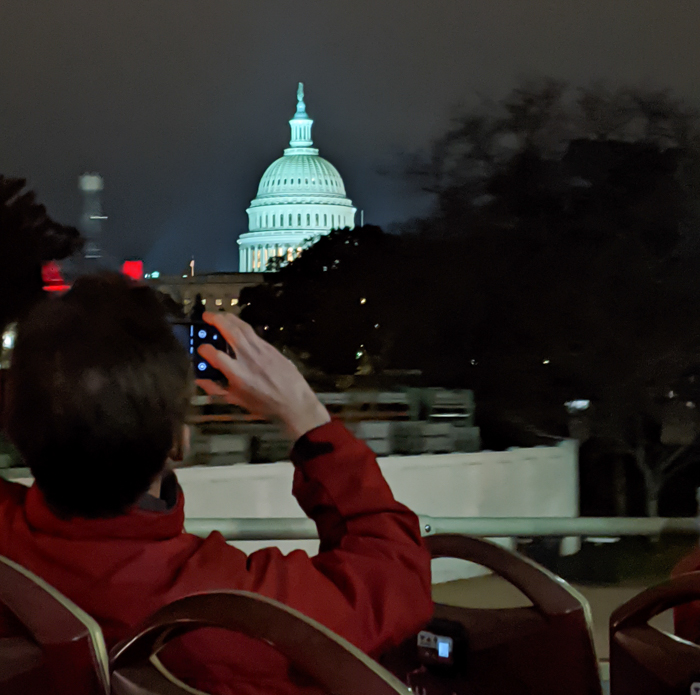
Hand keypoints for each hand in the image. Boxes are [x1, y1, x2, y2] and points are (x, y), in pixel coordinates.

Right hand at [196, 312, 329, 439]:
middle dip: (216, 320)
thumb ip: (217, 389)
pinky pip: (253, 332)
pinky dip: (242, 325)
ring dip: (229, 318)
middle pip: (230, 332)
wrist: (295, 402)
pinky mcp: (270, 347)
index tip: (201, 349)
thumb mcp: (238, 401)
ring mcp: (261, 350)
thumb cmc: (265, 405)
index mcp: (238, 374)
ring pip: (242, 327)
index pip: (215, 355)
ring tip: (219, 315)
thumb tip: (200, 380)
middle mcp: (248, 357)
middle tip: (206, 315)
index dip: (204, 350)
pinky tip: (237, 325)